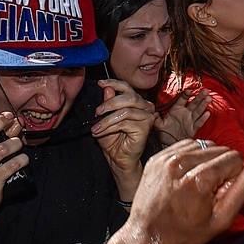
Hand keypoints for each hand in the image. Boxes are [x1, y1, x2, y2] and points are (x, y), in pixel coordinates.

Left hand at [92, 79, 156, 199]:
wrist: (118, 160)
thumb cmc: (113, 141)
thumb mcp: (105, 118)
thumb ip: (107, 104)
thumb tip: (107, 88)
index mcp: (136, 103)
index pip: (128, 88)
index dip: (114, 83)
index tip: (101, 83)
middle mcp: (145, 108)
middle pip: (129, 96)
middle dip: (109, 103)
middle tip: (97, 112)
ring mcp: (147, 118)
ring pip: (125, 110)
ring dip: (106, 119)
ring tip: (96, 128)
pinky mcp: (145, 128)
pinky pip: (125, 122)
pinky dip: (109, 127)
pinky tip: (101, 133)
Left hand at [123, 139, 243, 243]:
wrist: (147, 235)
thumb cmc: (184, 232)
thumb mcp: (221, 219)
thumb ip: (243, 189)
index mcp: (199, 179)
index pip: (234, 158)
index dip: (233, 175)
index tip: (220, 191)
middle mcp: (181, 163)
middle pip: (219, 149)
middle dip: (220, 167)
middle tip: (209, 189)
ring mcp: (167, 158)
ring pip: (203, 144)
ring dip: (206, 160)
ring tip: (197, 181)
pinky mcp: (158, 157)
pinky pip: (185, 145)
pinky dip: (191, 156)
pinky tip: (187, 174)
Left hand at [157, 88, 212, 146]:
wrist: (168, 144)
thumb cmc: (163, 133)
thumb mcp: (158, 124)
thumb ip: (156, 118)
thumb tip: (153, 112)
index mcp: (176, 110)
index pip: (182, 100)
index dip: (186, 95)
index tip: (189, 91)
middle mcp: (184, 114)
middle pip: (193, 103)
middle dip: (199, 97)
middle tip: (205, 91)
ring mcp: (190, 121)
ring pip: (198, 111)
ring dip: (203, 104)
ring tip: (208, 98)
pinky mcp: (193, 129)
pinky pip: (199, 123)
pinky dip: (203, 118)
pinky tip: (207, 113)